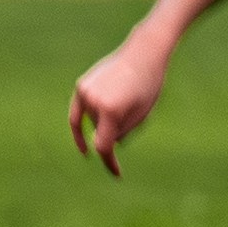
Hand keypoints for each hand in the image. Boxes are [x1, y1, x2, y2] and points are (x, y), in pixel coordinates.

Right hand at [66, 36, 168, 172]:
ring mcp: (85, 92)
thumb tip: (107, 145)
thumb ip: (123, 133)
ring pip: (91, 121)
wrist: (144, 52)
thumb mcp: (142, 114)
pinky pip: (78, 111)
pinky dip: (82, 121)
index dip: (110, 162)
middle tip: (133, 114)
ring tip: (124, 101)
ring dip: (103, 122)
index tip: (117, 174)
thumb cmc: (149, 85)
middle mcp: (94, 101)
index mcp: (112, 111)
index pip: (104, 146)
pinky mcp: (81, 85)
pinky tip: (80, 136)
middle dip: (114, 132)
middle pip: (100, 131)